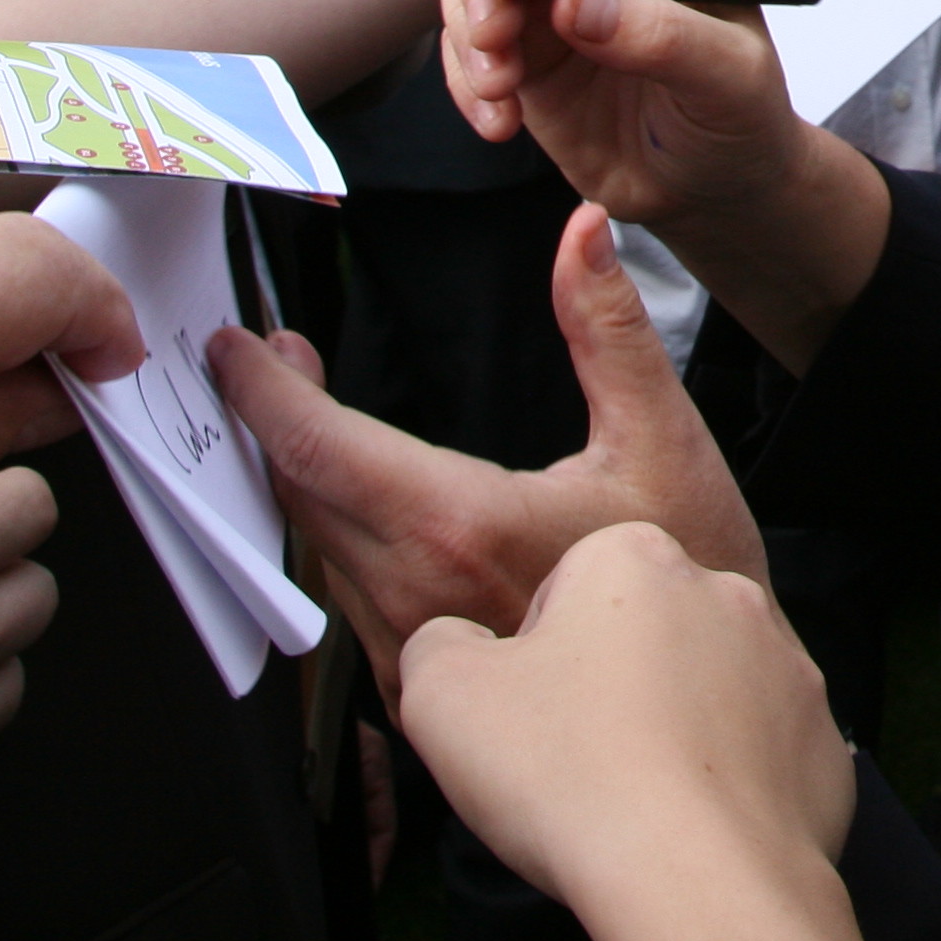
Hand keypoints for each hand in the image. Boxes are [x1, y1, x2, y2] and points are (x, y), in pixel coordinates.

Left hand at [211, 200, 768, 696]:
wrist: (704, 708)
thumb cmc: (694, 576)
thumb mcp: (661, 438)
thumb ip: (607, 328)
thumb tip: (582, 233)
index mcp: (459, 527)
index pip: (320, 447)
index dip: (263, 389)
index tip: (237, 347)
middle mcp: (416, 596)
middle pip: (303, 494)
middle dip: (274, 419)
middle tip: (272, 360)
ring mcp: (412, 650)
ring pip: (320, 548)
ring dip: (304, 478)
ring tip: (309, 416)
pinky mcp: (419, 686)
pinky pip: (350, 597)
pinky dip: (337, 535)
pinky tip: (359, 503)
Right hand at [397, 519, 854, 910]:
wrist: (697, 882)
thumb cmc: (568, 777)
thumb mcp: (442, 697)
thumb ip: (439, 645)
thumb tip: (458, 645)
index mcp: (634, 558)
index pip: (565, 588)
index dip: (532, 660)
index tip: (528, 720)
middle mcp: (726, 593)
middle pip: (641, 637)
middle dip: (608, 690)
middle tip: (573, 766)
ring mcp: (787, 669)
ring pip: (704, 694)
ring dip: (669, 734)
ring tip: (631, 805)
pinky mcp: (821, 742)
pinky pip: (758, 755)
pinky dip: (725, 787)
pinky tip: (688, 830)